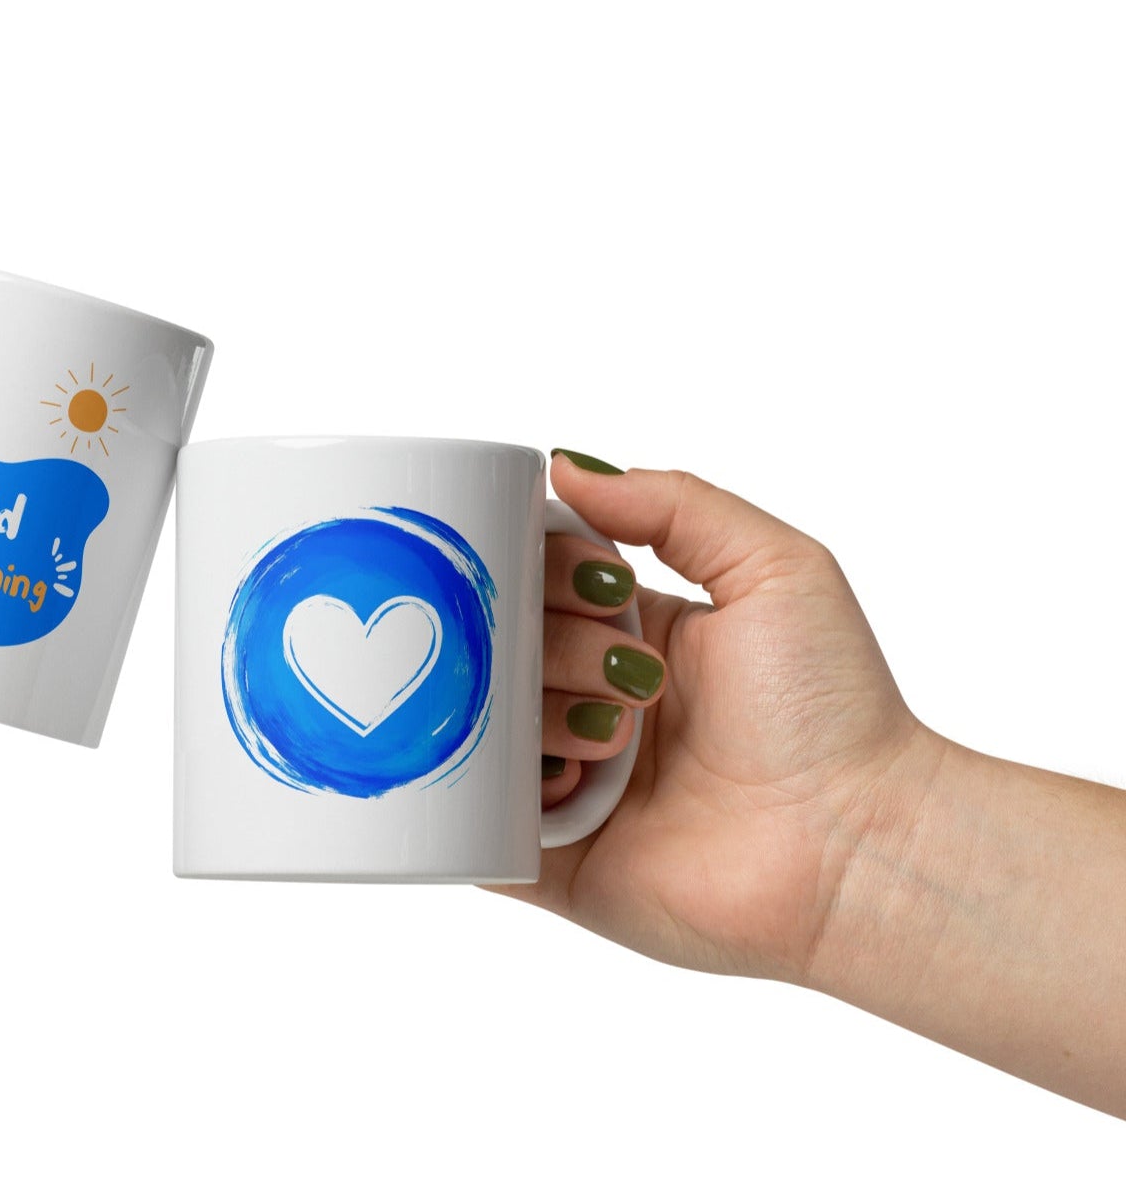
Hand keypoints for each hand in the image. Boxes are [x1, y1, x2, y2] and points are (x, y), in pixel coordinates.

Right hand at [510, 453, 933, 982]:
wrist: (856, 849)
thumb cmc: (832, 713)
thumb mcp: (775, 569)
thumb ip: (674, 503)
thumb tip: (564, 467)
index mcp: (635, 637)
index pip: (539, 581)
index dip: (546, 570)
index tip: (599, 587)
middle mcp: (590, 705)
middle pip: (505, 648)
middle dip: (552, 646)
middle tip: (632, 678)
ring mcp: (568, 784)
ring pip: (481, 726)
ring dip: (533, 718)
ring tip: (611, 744)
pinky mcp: (550, 860)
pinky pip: (470, 820)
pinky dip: (489, 794)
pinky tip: (563, 787)